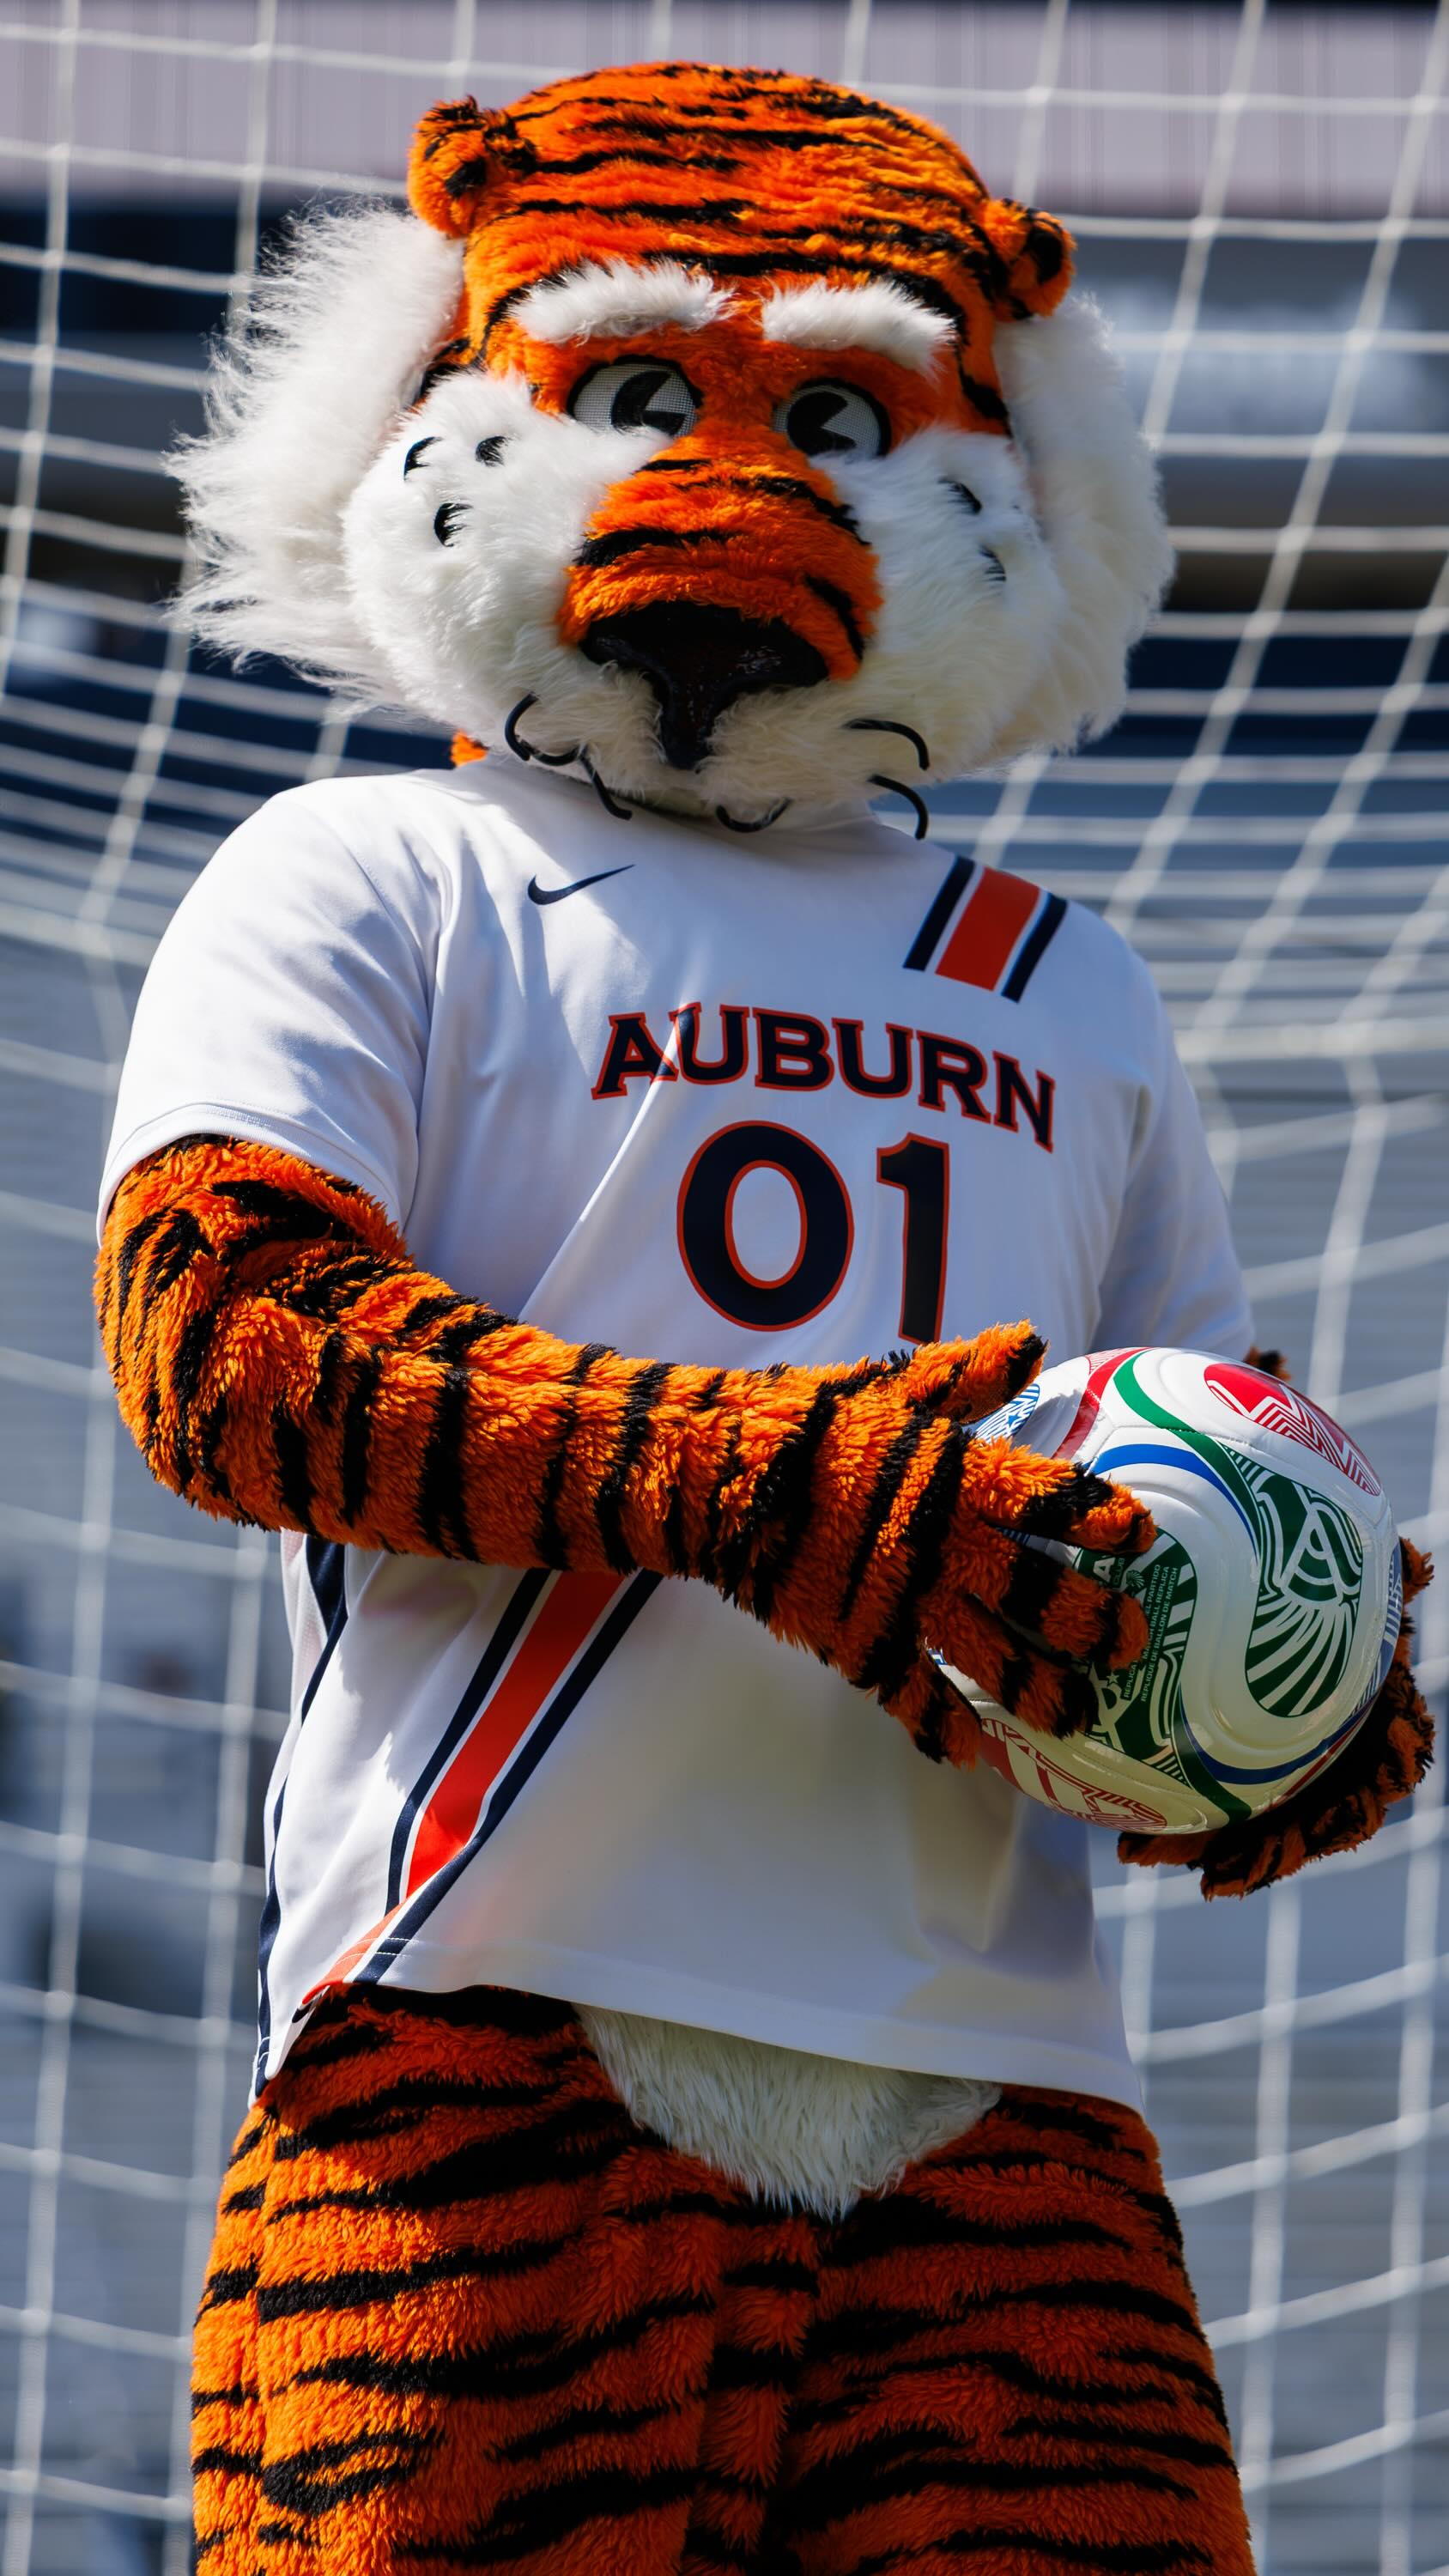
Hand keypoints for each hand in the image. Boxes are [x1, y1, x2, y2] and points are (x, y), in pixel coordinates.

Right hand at [713, 1321, 1155, 1765]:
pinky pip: (913, 1697)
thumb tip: (1030, 1343)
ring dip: (1041, 1692)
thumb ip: (965, 1376)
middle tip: (1135, 1643)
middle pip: (1038, 1594)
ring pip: (991, 1661)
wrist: (719, 1478)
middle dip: (1093, 1623)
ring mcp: (904, 1603)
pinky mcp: (861, 1644)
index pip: (1048, 1500)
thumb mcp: (891, 1387)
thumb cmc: (807, 1421)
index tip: (1142, 1535)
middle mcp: (943, 1546)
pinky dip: (944, 1728)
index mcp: (956, 1477)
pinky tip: (975, 1753)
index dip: (1101, 1518)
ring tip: (1079, 1717)